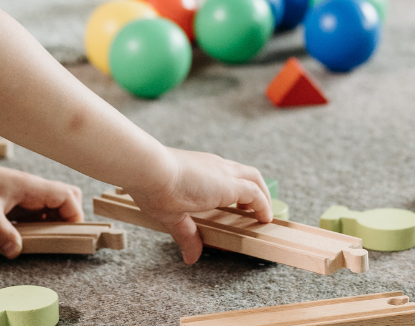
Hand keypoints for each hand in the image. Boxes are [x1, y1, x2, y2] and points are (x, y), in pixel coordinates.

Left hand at [0, 152, 84, 257]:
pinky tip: (24, 241)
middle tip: (57, 241)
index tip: (70, 237)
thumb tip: (17, 252)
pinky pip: (32, 216)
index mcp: (32, 187)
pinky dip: (35, 228)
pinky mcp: (11, 205)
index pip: (68, 197)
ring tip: (42, 245)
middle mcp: (31, 191)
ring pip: (49, 209)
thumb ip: (2, 233)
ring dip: (50, 225)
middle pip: (65, 200)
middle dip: (67, 220)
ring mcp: (21, 197)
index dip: (74, 216)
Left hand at [126, 148, 272, 263]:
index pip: (253, 194)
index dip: (263, 206)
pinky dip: (232, 178)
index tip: (265, 219)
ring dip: (247, 183)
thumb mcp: (176, 219)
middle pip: (253, 176)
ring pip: (240, 168)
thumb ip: (188, 236)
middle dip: (262, 192)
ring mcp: (211, 161)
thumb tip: (192, 256)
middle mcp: (222, 170)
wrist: (148, 165)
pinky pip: (225, 166)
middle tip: (260, 210)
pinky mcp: (201, 157)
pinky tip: (220, 189)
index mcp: (224, 186)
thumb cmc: (162, 192)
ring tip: (241, 201)